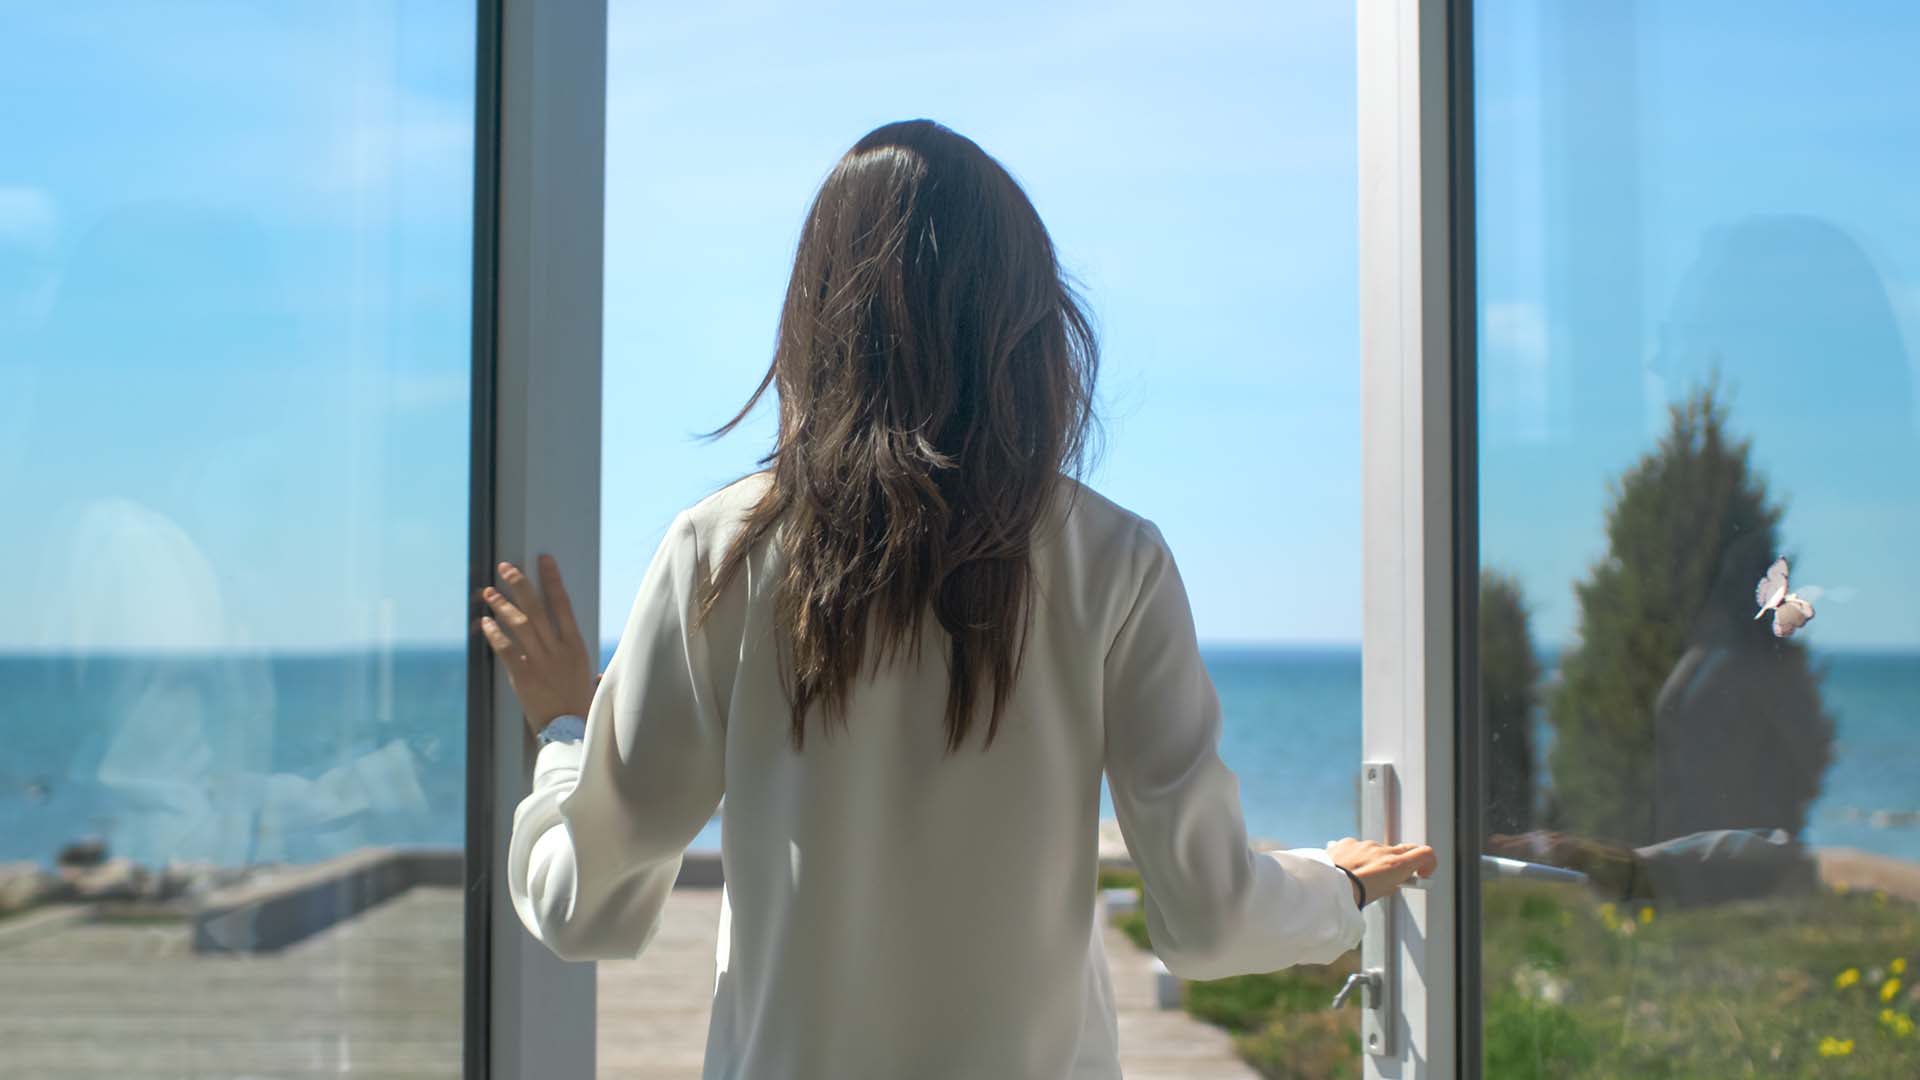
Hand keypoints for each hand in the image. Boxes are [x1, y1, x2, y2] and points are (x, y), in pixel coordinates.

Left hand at [476, 554, 598, 735]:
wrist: (572, 732)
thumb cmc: (582, 706)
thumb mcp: (589, 678)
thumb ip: (582, 663)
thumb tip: (588, 665)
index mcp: (576, 645)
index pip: (563, 604)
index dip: (552, 579)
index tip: (543, 559)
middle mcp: (559, 649)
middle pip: (537, 608)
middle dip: (520, 584)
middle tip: (505, 567)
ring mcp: (541, 662)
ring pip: (519, 625)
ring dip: (502, 605)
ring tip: (488, 591)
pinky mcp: (524, 677)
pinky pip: (507, 650)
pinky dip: (495, 634)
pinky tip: (485, 622)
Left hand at [1328, 838, 1437, 905]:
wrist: (1325, 888)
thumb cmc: (1352, 895)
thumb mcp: (1380, 894)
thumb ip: (1390, 882)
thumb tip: (1391, 880)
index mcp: (1395, 864)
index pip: (1426, 854)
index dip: (1428, 864)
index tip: (1421, 874)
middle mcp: (1382, 850)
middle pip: (1401, 851)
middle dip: (1400, 863)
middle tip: (1390, 877)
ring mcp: (1364, 843)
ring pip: (1376, 851)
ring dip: (1372, 861)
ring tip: (1358, 879)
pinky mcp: (1347, 842)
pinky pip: (1356, 847)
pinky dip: (1354, 857)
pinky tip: (1344, 870)